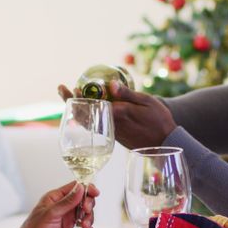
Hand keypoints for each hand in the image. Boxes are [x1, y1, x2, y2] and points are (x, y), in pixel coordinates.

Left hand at [0, 181, 99, 227]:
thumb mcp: (50, 215)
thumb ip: (67, 202)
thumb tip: (81, 188)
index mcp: (55, 198)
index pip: (74, 187)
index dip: (86, 188)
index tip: (95, 193)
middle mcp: (63, 207)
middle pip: (83, 200)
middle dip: (88, 205)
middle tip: (86, 211)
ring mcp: (67, 219)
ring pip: (86, 213)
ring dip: (89, 218)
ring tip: (85, 226)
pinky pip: (85, 227)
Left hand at [58, 81, 176, 148]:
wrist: (165, 144)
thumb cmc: (159, 120)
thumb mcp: (147, 102)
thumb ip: (127, 94)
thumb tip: (111, 84)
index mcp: (118, 115)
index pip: (93, 106)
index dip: (79, 98)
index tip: (71, 88)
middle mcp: (111, 125)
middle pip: (84, 115)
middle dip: (71, 101)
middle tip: (61, 88)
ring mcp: (112, 132)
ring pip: (89, 121)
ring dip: (78, 108)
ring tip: (71, 94)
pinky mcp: (115, 136)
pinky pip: (96, 125)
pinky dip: (89, 114)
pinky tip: (88, 105)